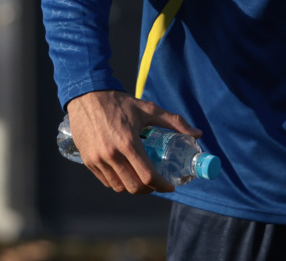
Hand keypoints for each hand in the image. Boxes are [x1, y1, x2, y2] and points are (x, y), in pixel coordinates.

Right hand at [65, 89, 201, 194]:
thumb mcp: (148, 109)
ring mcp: (97, 160)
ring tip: (143, 180)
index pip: (148, 176)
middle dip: (150, 190)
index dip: (162, 186)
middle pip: (134, 186)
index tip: (171, 186)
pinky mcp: (88, 161)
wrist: (87, 96)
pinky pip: (106, 181)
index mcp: (128, 143)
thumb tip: (197, 134)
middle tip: (158, 184)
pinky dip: (119, 183)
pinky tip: (127, 175)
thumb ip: (174, 121)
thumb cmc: (120, 102)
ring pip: (119, 187)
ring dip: (134, 188)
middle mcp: (111, 155)